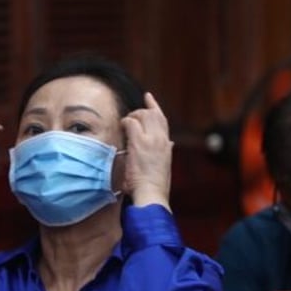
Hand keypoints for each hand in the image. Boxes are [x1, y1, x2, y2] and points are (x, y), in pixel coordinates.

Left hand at [119, 92, 172, 208]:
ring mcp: (151, 139)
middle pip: (152, 113)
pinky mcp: (139, 143)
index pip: (162, 119)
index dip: (154, 106)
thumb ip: (165, 152)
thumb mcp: (164, 165)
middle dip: (139, 112)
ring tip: (125, 125)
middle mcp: (161, 139)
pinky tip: (122, 128)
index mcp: (166, 145)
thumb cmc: (155, 186)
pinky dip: (125, 123)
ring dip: (131, 117)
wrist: (152, 194)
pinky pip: (131, 123)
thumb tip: (169, 145)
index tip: (148, 97)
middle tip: (129, 119)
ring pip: (142, 115)